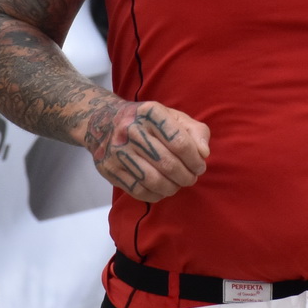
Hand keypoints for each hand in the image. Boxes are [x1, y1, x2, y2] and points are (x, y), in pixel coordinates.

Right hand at [83, 99, 209, 202]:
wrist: (103, 121)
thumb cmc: (148, 122)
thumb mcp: (173, 117)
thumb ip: (196, 132)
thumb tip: (203, 153)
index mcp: (151, 113)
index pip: (180, 142)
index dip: (195, 159)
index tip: (200, 166)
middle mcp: (131, 129)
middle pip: (168, 164)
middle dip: (186, 176)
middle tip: (191, 178)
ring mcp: (117, 150)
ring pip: (153, 180)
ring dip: (172, 188)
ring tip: (178, 185)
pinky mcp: (109, 168)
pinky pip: (138, 190)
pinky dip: (155, 195)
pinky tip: (162, 189)